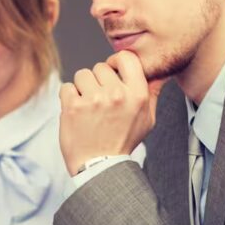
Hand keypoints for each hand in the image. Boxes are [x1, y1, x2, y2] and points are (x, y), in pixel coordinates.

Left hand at [59, 50, 165, 175]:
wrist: (100, 166)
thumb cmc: (122, 142)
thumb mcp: (147, 119)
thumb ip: (151, 94)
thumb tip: (158, 74)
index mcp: (137, 95)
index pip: (127, 58)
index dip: (116, 62)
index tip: (112, 72)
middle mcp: (117, 95)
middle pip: (101, 67)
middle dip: (98, 81)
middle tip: (100, 101)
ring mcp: (94, 100)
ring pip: (82, 74)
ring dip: (82, 88)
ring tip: (88, 107)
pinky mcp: (73, 106)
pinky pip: (66, 87)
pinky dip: (68, 98)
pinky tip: (77, 112)